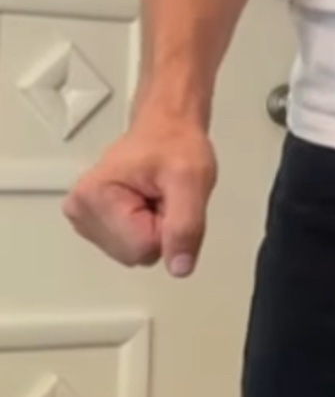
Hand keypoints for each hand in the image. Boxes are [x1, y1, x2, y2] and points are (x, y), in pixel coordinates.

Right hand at [62, 110, 217, 275]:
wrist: (165, 128)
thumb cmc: (175, 145)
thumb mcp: (192, 180)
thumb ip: (186, 226)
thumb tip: (179, 268)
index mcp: (94, 197)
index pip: (144, 248)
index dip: (167, 227)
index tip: (169, 197)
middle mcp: (79, 211)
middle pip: (136, 254)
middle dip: (160, 230)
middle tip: (164, 196)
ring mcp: (84, 220)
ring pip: (134, 254)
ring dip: (153, 230)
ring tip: (154, 197)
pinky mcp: (93, 225)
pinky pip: (130, 248)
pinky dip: (145, 230)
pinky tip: (144, 203)